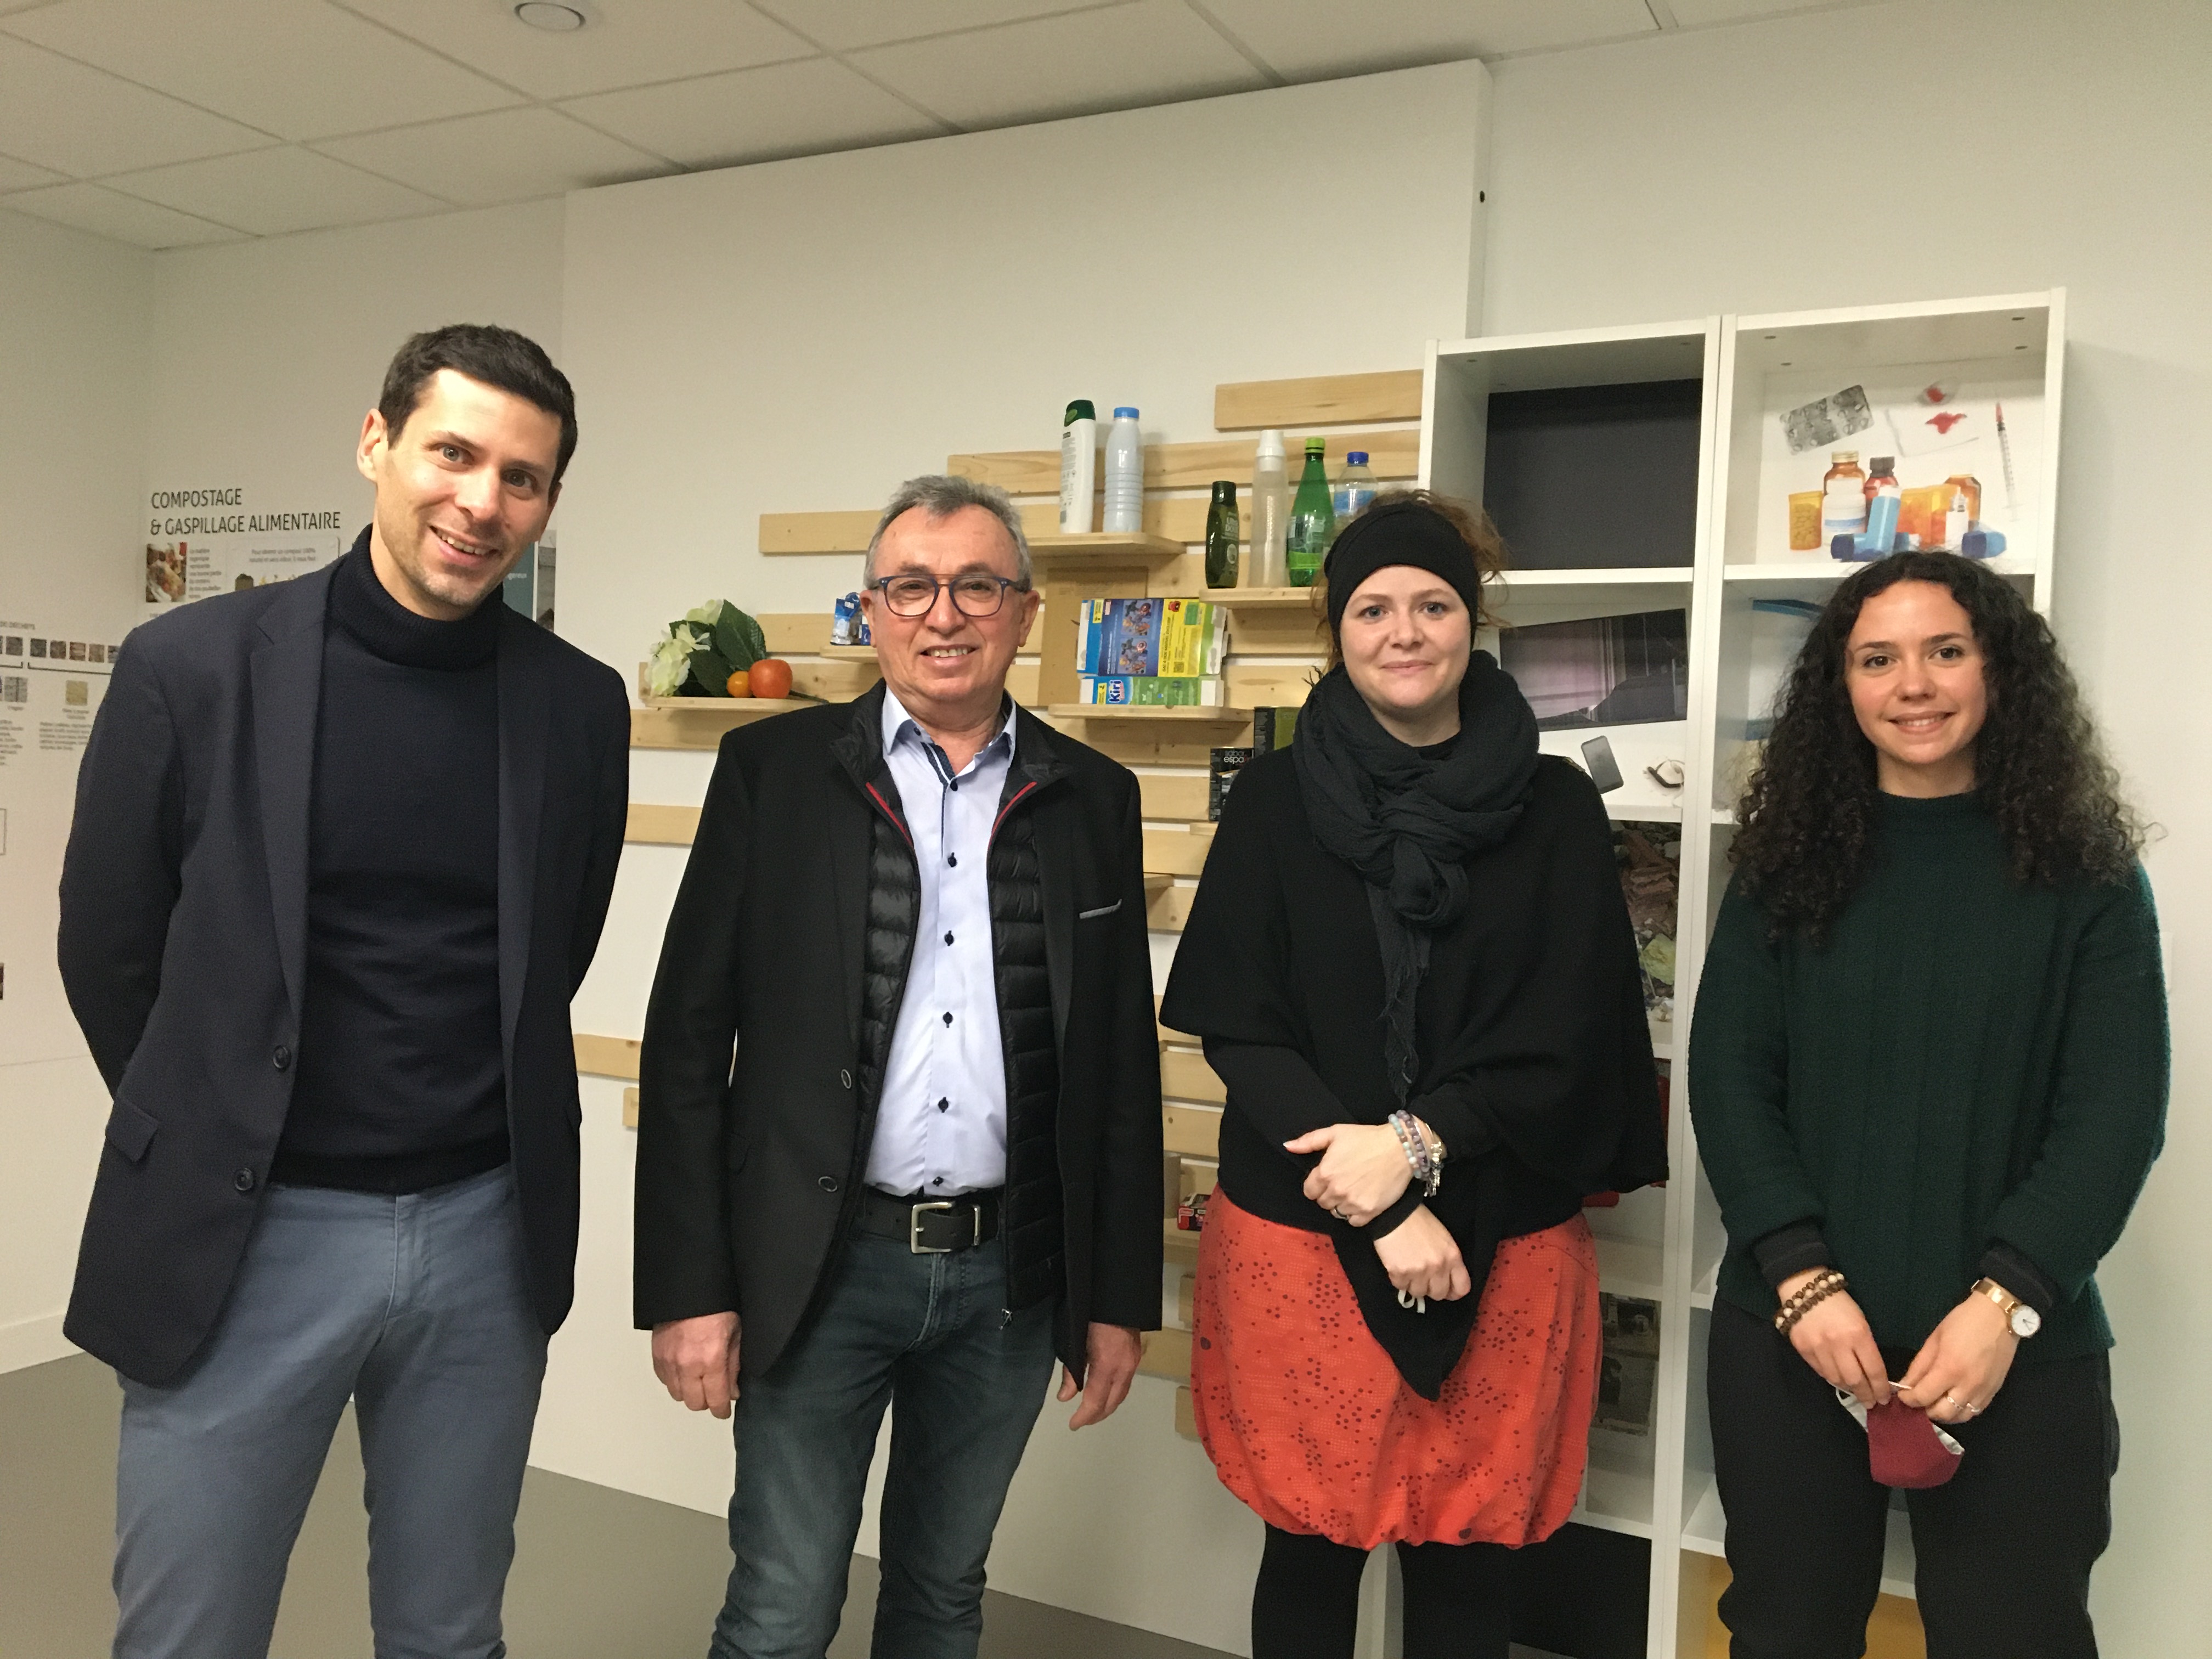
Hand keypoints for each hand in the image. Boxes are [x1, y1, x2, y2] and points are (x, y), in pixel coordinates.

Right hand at [651, 1311, 740, 1418]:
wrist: (689, 1289)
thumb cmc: (716, 1305)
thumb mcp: (736, 1333)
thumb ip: (734, 1366)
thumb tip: (732, 1391)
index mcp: (711, 1359)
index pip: (715, 1401)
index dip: (721, 1410)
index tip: (724, 1410)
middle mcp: (688, 1364)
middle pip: (694, 1403)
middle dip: (706, 1401)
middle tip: (714, 1393)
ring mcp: (669, 1361)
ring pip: (677, 1395)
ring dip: (689, 1391)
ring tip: (700, 1379)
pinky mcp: (657, 1355)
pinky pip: (665, 1380)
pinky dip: (675, 1380)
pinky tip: (685, 1370)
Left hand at [1057, 1322, 1140, 1428]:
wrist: (1117, 1292)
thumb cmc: (1090, 1312)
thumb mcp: (1074, 1340)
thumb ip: (1071, 1370)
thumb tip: (1065, 1396)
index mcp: (1107, 1365)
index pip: (1096, 1401)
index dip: (1084, 1417)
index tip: (1073, 1424)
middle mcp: (1124, 1367)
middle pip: (1112, 1403)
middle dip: (1097, 1416)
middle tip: (1081, 1421)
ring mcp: (1133, 1361)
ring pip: (1122, 1394)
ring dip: (1108, 1405)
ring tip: (1092, 1410)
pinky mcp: (1136, 1354)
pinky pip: (1126, 1382)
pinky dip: (1115, 1392)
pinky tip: (1105, 1390)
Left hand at [1285, 1122, 1413, 1224]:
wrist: (1401, 1148)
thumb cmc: (1367, 1138)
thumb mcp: (1335, 1133)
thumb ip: (1309, 1141)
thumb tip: (1288, 1146)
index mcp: (1325, 1173)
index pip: (1309, 1191)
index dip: (1316, 1185)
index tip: (1327, 1179)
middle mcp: (1336, 1191)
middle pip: (1322, 1203)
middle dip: (1329, 1194)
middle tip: (1343, 1183)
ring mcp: (1353, 1203)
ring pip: (1337, 1213)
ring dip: (1342, 1205)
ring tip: (1353, 1191)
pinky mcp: (1369, 1211)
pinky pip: (1353, 1222)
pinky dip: (1355, 1214)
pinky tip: (1362, 1201)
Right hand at [1372, 1206, 1470, 1301]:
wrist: (1394, 1212)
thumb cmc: (1419, 1221)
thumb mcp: (1443, 1238)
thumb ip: (1448, 1259)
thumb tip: (1444, 1277)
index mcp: (1452, 1257)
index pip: (1462, 1288)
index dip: (1454, 1292)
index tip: (1448, 1290)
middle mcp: (1438, 1267)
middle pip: (1439, 1294)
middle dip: (1432, 1289)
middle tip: (1425, 1279)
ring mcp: (1418, 1272)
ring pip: (1419, 1293)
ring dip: (1414, 1285)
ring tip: (1409, 1271)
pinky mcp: (1399, 1273)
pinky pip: (1401, 1287)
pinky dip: (1399, 1280)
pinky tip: (1398, 1266)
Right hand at [1778, 1270, 1890, 1404]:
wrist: (1805, 1289)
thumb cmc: (1840, 1304)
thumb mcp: (1861, 1321)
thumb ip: (1866, 1348)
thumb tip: (1872, 1374)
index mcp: (1858, 1334)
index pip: (1873, 1369)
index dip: (1881, 1387)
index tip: (1885, 1398)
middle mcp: (1838, 1343)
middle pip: (1855, 1380)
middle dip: (1866, 1394)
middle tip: (1872, 1402)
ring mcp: (1818, 1348)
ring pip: (1837, 1379)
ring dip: (1849, 1389)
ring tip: (1856, 1392)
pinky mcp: (1803, 1349)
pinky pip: (1821, 1372)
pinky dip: (1832, 1378)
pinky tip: (1838, 1378)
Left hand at [1896, 1291, 2017, 1425]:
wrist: (2000, 1317)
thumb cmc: (1963, 1322)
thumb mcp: (1934, 1339)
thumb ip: (1919, 1365)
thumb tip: (1906, 1384)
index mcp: (1949, 1369)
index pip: (1923, 1397)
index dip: (1908, 1399)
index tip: (1902, 1394)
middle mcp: (1967, 1386)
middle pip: (1941, 1414)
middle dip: (1925, 1409)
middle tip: (1918, 1398)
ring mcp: (1983, 1392)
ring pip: (1959, 1418)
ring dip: (1943, 1414)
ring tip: (1935, 1401)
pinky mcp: (1994, 1392)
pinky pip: (1974, 1412)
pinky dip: (1960, 1411)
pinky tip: (1952, 1401)